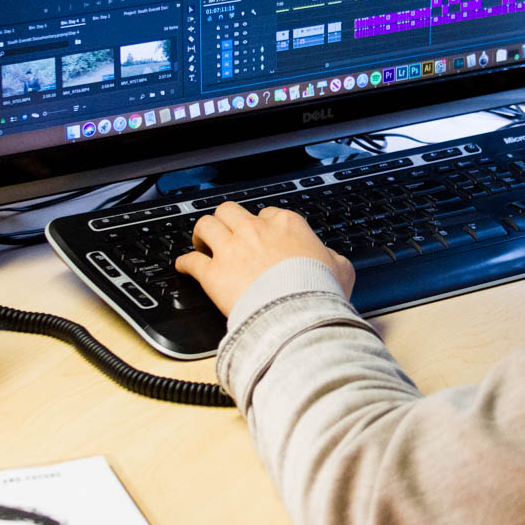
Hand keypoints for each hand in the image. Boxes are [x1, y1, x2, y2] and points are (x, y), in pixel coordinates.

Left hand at [175, 201, 356, 315]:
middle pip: (230, 211)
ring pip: (206, 225)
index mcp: (286, 225)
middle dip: (227, 220)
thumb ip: (332, 258)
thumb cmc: (319, 291)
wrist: (297, 313)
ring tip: (202, 242)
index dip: (263, 225)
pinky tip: (183, 266)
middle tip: (226, 232)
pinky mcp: (213, 273)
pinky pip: (190, 261)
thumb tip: (332, 260)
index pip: (268, 213)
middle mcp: (255, 231)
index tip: (262, 236)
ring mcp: (231, 249)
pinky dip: (184, 263)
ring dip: (202, 233)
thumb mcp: (340, 269)